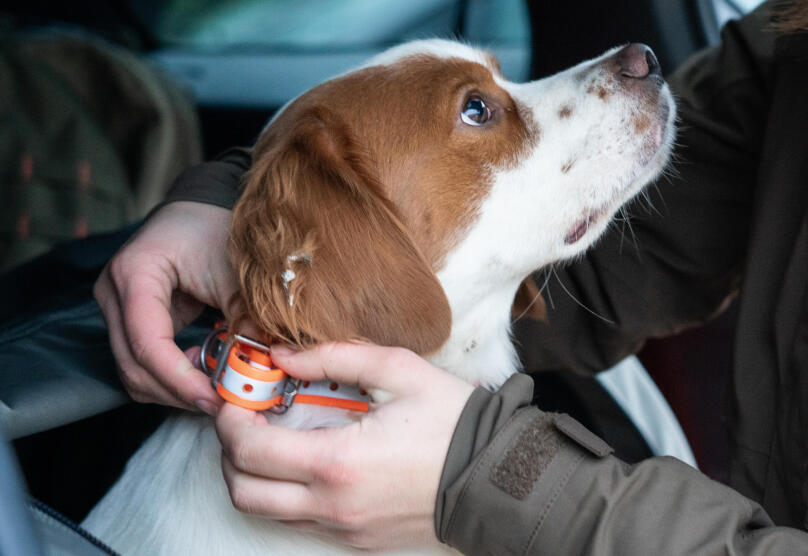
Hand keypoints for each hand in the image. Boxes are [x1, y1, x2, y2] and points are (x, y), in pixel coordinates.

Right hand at [94, 201, 234, 412]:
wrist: (203, 209)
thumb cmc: (218, 229)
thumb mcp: (236, 272)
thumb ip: (246, 317)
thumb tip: (264, 367)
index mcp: (135, 273)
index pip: (147, 343)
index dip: (180, 379)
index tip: (215, 400)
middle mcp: (114, 293)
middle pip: (133, 365)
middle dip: (178, 391)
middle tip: (222, 403)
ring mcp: (116, 308)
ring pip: (133, 371)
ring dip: (174, 389)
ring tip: (216, 387)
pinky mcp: (129, 319)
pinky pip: (142, 362)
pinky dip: (171, 377)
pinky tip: (204, 371)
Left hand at [216, 343, 474, 550]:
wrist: (495, 476)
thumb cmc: (453, 422)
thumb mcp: (400, 370)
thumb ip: (336, 355)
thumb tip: (284, 353)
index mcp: (338, 461)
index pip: (249, 450)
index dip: (230, 422)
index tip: (237, 399)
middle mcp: (332, 503)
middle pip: (244, 492)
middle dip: (230, 454)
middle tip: (245, 422)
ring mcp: (344, 528)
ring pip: (269, 513)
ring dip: (256, 478)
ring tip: (274, 442)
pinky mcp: (358, 540)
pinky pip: (304, 522)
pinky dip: (290, 495)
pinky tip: (311, 464)